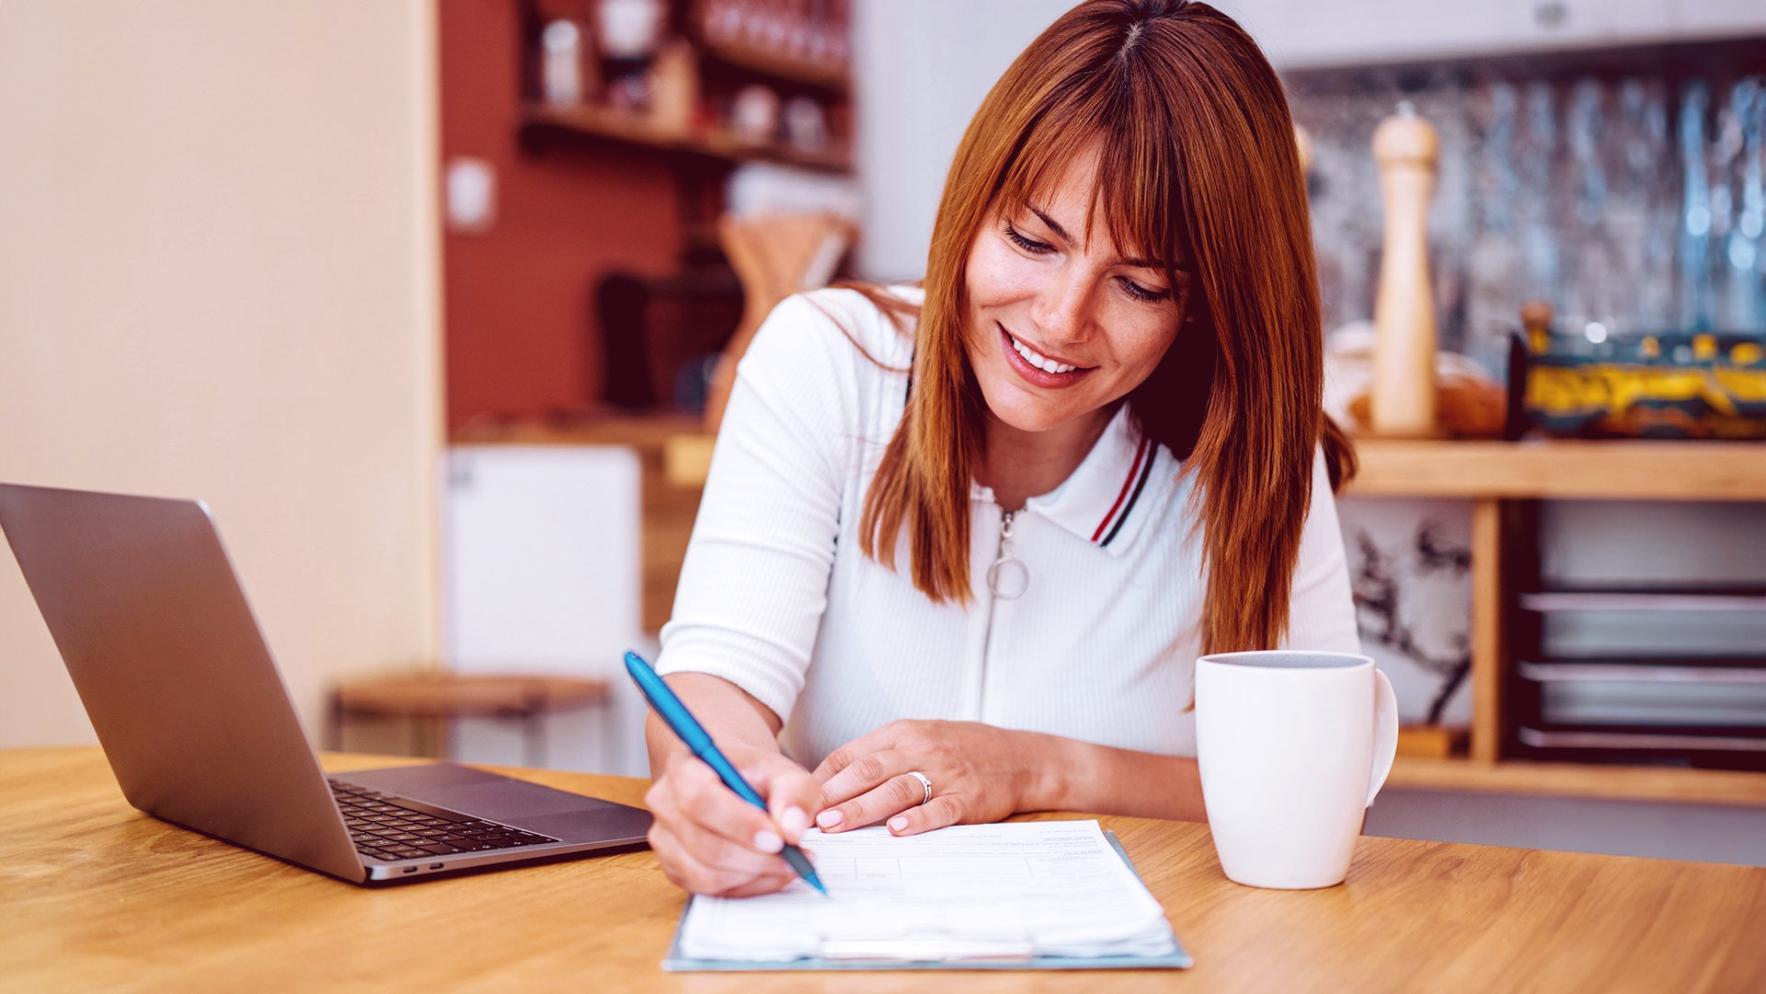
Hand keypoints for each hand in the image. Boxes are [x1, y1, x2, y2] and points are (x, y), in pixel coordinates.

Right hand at [643, 742, 820, 896]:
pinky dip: (746, 886)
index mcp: (686, 766)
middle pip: (703, 844)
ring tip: (788, 864)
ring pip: (706, 875)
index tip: (777, 838)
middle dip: (755, 858)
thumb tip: (792, 828)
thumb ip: (794, 792)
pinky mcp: (674, 867)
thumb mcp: (783, 771)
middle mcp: (665, 803)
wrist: (734, 780)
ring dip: (754, 876)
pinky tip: (768, 871)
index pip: (700, 798)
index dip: (739, 823)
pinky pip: (708, 890)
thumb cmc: (753, 775)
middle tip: (794, 858)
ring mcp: (665, 839)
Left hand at [812, 720, 1046, 836]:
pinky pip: (939, 809)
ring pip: (896, 789)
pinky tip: (898, 831)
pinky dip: (918, 820)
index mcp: (902, 733)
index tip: (798, 799)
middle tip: (807, 815)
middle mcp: (920, 749)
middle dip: (834, 795)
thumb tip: (829, 781)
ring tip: (836, 825)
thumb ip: (879, 756)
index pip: (851, 753)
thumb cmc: (961, 750)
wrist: (1021, 758)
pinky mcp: (967, 798)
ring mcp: (944, 773)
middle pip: (868, 771)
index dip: (822, 778)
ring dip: (862, 809)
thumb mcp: (919, 738)